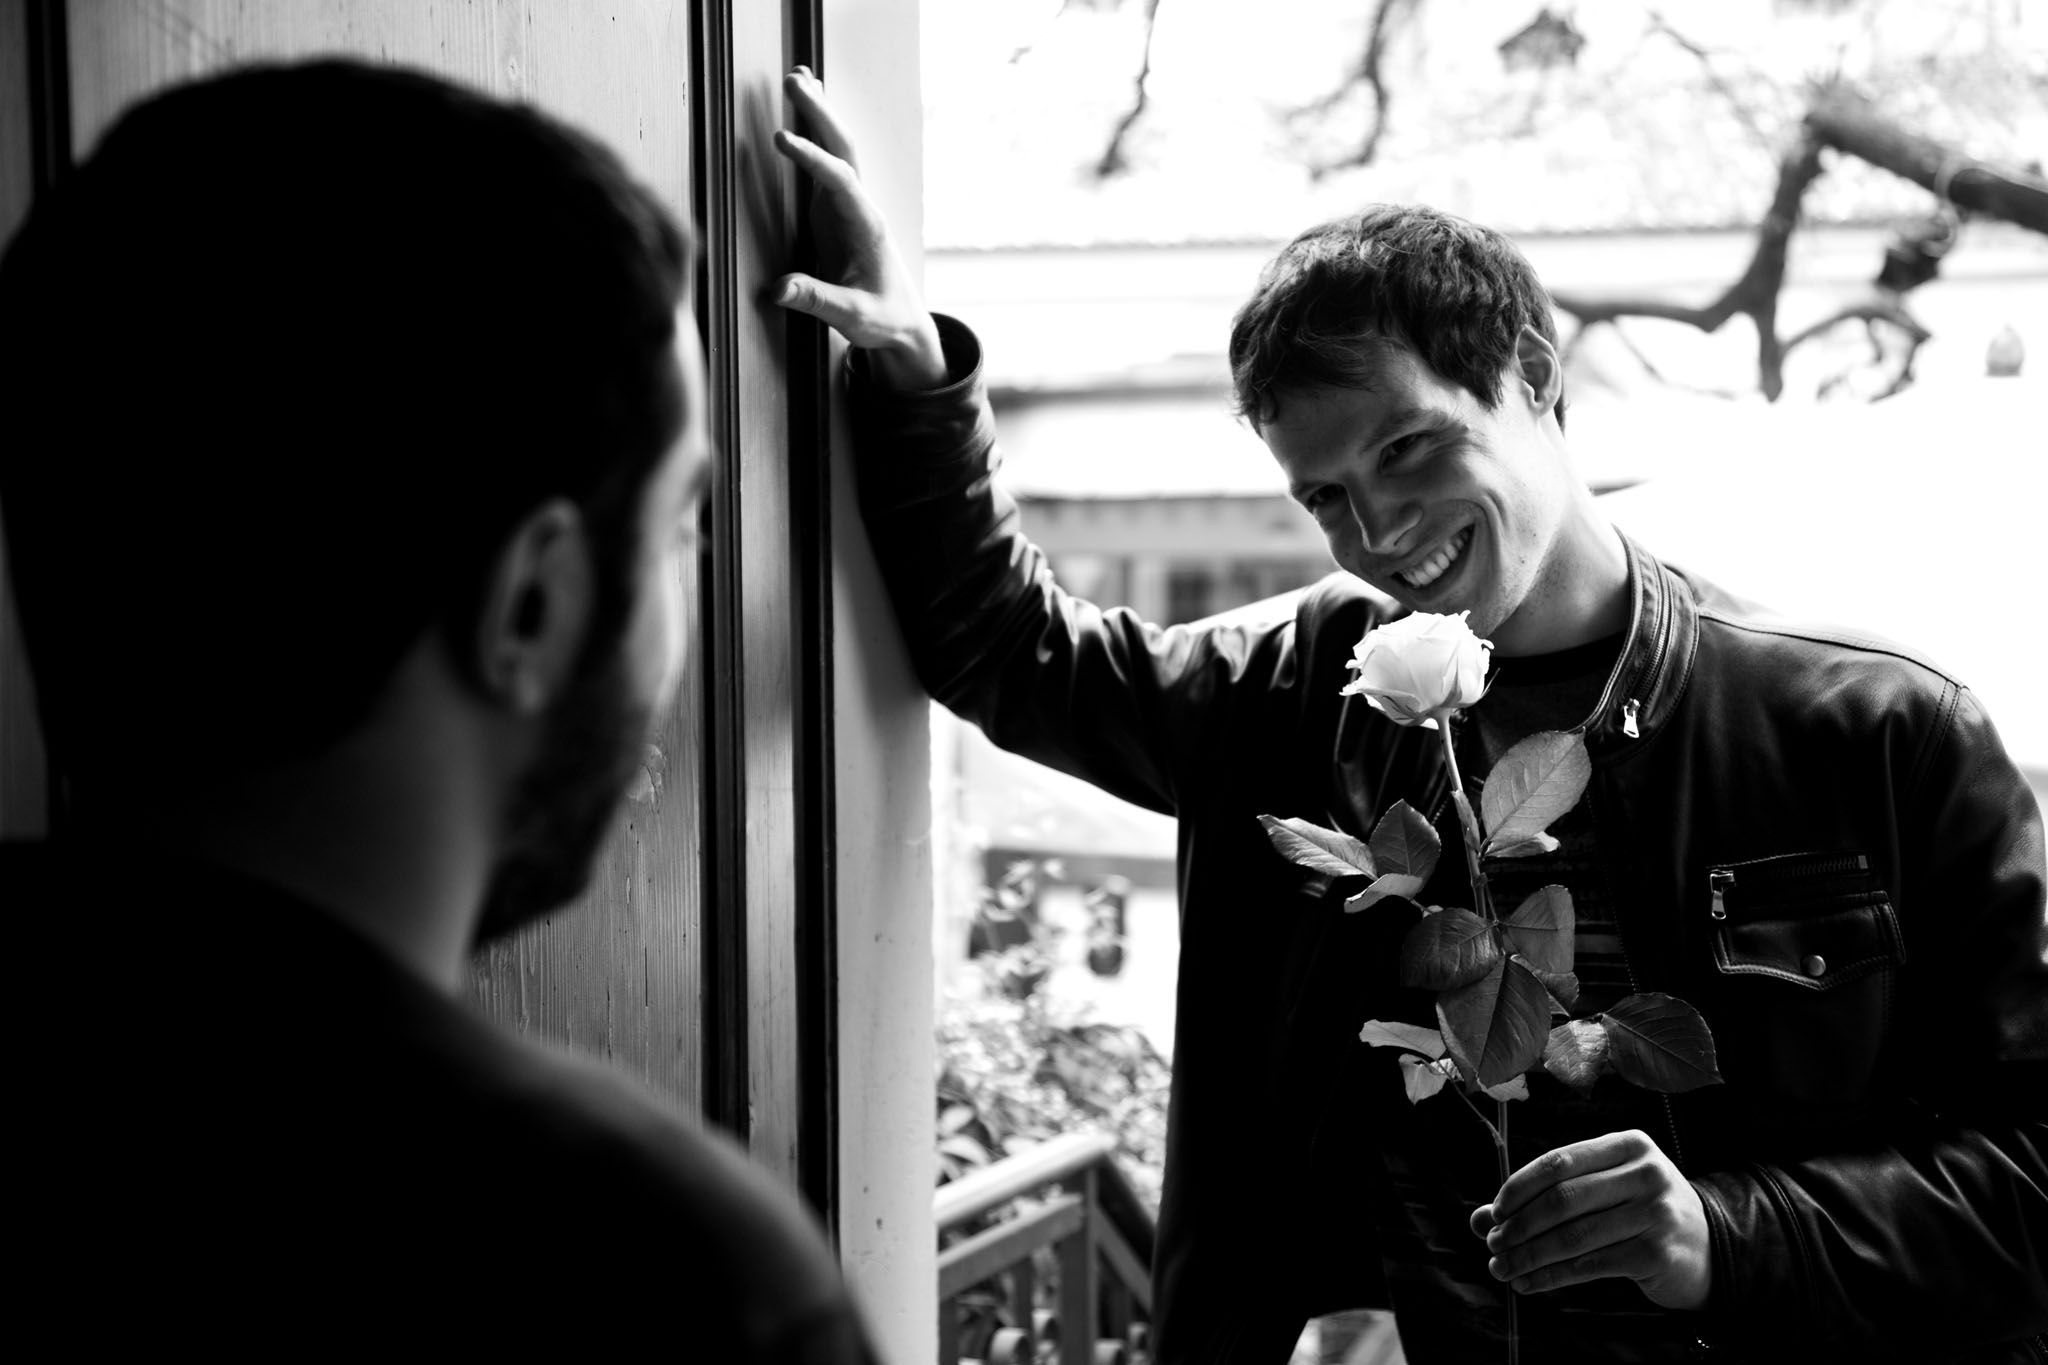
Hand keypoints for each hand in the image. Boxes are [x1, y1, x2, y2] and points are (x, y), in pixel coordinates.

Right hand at [771, 66, 945, 388]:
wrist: (903, 322)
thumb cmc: (883, 319)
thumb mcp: (852, 317)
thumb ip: (817, 301)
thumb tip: (778, 289)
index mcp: (867, 227)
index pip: (840, 182)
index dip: (812, 159)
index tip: (783, 139)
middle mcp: (860, 207)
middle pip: (842, 149)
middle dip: (819, 114)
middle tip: (794, 81)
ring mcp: (848, 205)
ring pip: (837, 149)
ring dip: (818, 113)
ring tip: (797, 75)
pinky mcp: (836, 210)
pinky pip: (826, 162)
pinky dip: (815, 131)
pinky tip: (804, 107)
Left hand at [1469, 1129, 1711, 1310]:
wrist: (1707, 1248)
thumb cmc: (1639, 1211)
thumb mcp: (1602, 1191)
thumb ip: (1544, 1197)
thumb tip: (1479, 1219)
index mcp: (1628, 1144)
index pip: (1558, 1161)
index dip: (1519, 1188)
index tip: (1494, 1212)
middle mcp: (1646, 1173)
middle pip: (1562, 1199)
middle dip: (1519, 1225)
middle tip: (1493, 1244)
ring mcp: (1654, 1213)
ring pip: (1573, 1236)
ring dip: (1529, 1255)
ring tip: (1502, 1268)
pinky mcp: (1656, 1253)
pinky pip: (1589, 1265)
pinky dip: (1551, 1276)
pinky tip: (1529, 1283)